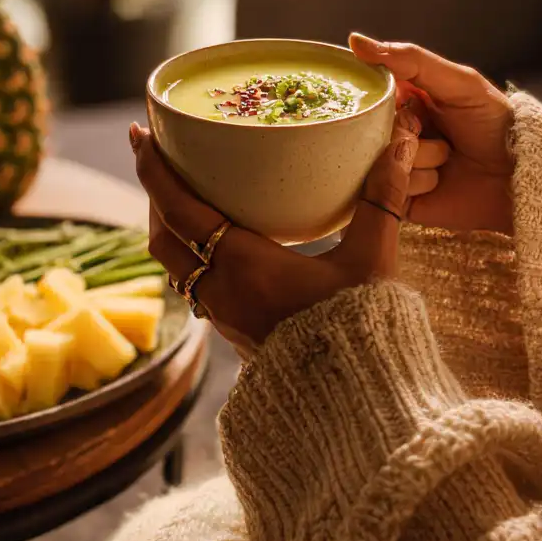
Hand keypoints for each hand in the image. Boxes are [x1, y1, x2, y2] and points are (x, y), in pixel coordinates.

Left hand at [130, 109, 420, 354]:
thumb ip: (383, 198)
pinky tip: (219, 245)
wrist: (359, 405)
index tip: (139, 134)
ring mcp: (225, 317)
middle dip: (155, 194)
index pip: (178, 210)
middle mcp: (222, 291)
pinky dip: (191, 255)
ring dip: (169, 228)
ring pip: (174, 265)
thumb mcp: (374, 259)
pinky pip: (194, 286)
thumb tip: (401, 140)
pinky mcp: (236, 334)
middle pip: (161, 237)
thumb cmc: (365, 330)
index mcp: (244, 265)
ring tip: (184, 196)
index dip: (154, 171)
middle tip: (161, 158)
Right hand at [350, 34, 513, 234]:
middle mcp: (396, 131)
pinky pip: (387, 188)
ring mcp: (396, 165)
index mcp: (405, 99)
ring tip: (446, 159)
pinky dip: (416, 182)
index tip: (399, 101)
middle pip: (370, 127)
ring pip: (380, 157)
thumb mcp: (459, 82)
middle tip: (426, 130)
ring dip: (417, 157)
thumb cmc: (495, 124)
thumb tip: (356, 40)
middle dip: (402, 128)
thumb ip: (410, 60)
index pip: (369, 92)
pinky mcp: (399, 197)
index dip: (375, 96)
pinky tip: (439, 181)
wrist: (520, 176)